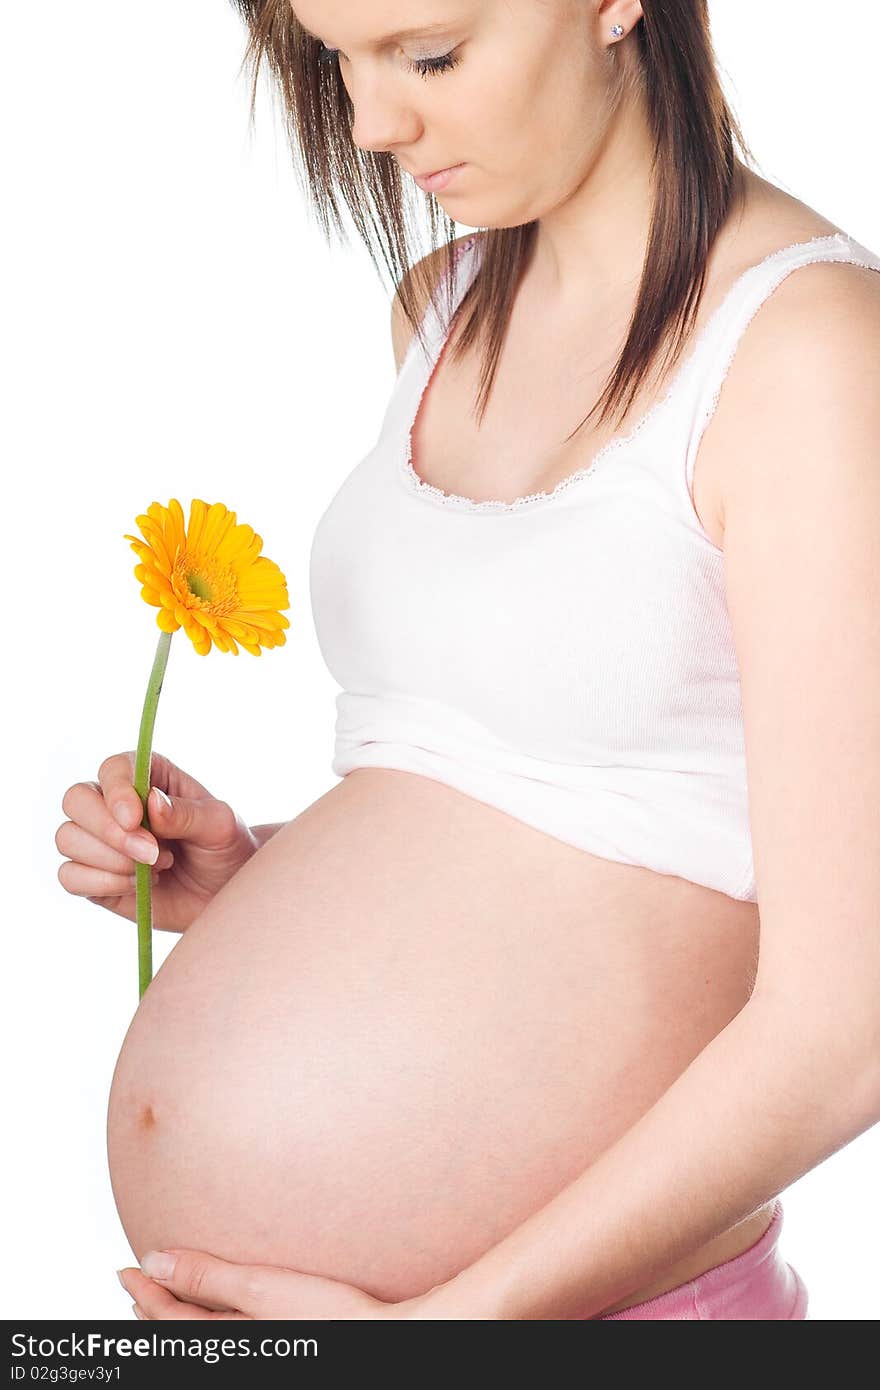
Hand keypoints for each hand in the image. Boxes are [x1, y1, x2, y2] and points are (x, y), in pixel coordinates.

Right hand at [57, 749, 259, 933]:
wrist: (225, 894)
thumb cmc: (224, 850)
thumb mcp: (220, 826)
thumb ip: (187, 813)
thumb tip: (152, 802)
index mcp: (148, 776)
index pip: (113, 769)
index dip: (117, 792)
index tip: (134, 819)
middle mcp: (115, 803)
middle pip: (76, 800)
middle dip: (109, 831)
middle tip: (154, 854)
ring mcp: (99, 840)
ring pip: (68, 838)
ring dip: (111, 860)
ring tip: (158, 868)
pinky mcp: (92, 877)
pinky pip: (69, 876)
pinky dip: (101, 883)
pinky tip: (136, 886)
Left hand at [115, 1248, 445, 1320]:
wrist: (387, 1338)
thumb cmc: (332, 1318)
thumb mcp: (261, 1289)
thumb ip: (207, 1275)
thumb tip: (152, 1262)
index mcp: (224, 1342)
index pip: (167, 1322)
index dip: (143, 1294)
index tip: (124, 1269)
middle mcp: (237, 1350)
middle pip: (181, 1333)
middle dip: (155, 1308)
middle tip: (137, 1282)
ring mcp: (261, 1348)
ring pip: (204, 1337)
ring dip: (181, 1315)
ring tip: (172, 1294)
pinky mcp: (283, 1341)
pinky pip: (231, 1332)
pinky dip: (212, 1320)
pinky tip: (227, 1305)